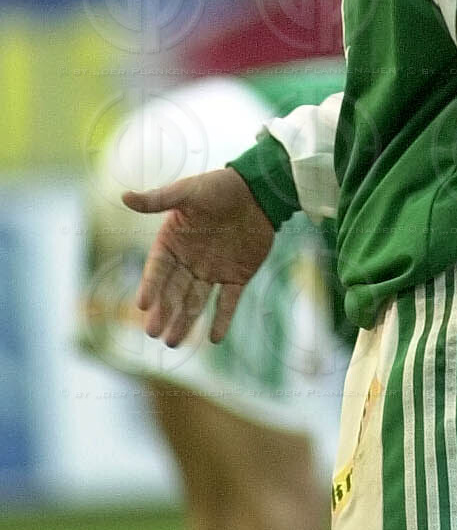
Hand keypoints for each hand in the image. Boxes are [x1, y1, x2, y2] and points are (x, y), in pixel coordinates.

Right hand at [124, 166, 273, 346]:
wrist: (259, 189)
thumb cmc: (219, 187)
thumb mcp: (188, 191)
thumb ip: (159, 200)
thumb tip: (124, 197)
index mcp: (172, 243)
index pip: (157, 270)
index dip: (150, 286)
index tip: (142, 305)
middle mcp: (189, 261)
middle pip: (173, 292)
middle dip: (163, 312)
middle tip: (154, 333)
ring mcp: (212, 271)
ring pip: (195, 302)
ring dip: (185, 321)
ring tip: (173, 342)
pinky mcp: (237, 276)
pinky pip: (228, 301)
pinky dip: (222, 319)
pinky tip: (214, 337)